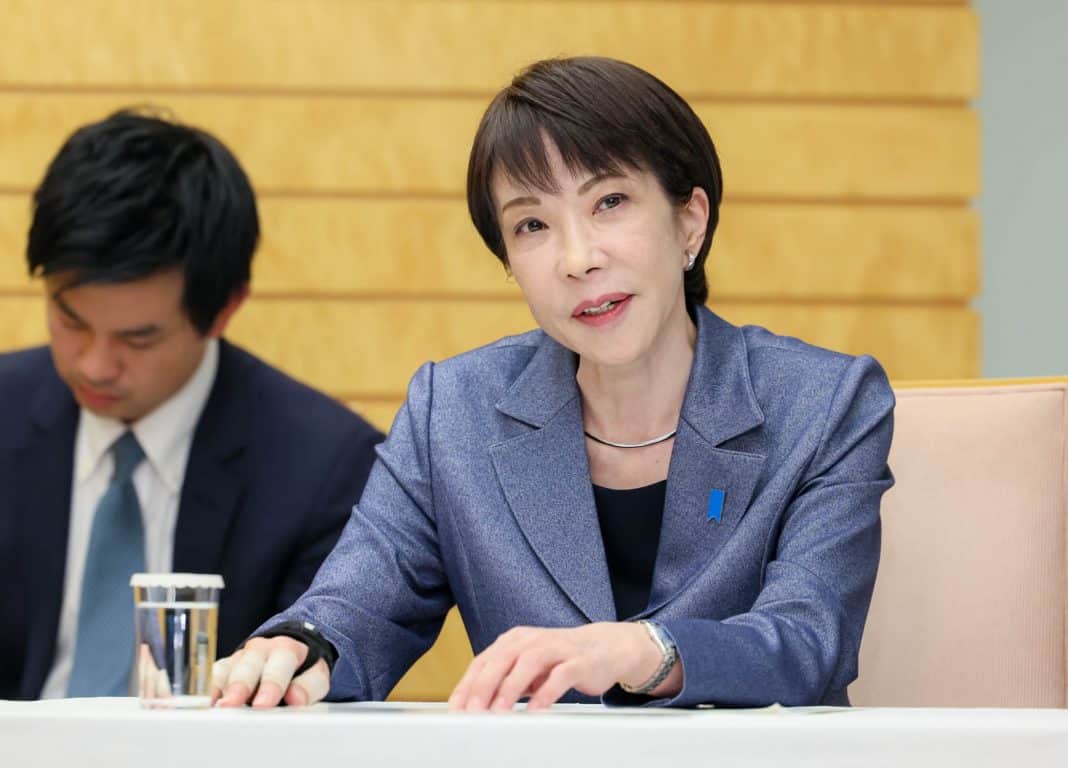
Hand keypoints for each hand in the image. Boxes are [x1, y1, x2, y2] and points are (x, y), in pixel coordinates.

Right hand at [211, 636, 329, 707]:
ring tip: (216, 709)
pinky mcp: (224, 668)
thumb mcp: (315, 675)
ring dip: (220, 690)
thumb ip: (309, 687)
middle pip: (247, 666)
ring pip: (226, 671)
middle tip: (231, 705)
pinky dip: (209, 691)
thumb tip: (296, 700)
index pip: (279, 664)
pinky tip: (208, 706)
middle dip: (239, 686)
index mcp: (286, 649)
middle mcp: (260, 650)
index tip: (264, 704)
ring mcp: (239, 658)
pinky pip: (213, 677)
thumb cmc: (301, 669)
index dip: (271, 684)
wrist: (287, 652)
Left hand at [447, 622, 675, 711]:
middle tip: (473, 712)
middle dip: (484, 687)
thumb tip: (475, 707)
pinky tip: (537, 710)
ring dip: (511, 688)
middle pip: (501, 659)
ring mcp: (556, 648)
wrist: (604, 647)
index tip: (457, 709)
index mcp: (514, 641)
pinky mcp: (578, 660)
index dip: (468, 685)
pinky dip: (546, 693)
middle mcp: (532, 640)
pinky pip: (560, 675)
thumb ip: (503, 682)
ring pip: (528, 663)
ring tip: (500, 712)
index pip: (484, 662)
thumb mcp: (526, 669)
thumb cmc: (559, 659)